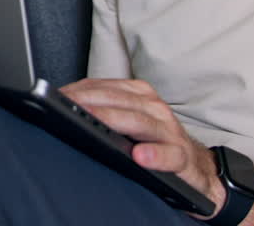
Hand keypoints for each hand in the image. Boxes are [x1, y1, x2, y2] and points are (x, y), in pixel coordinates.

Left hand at [60, 78, 225, 213]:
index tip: (57, 96)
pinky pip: (169, 154)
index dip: (80, 92)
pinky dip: (155, 155)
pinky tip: (141, 157)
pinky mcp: (182, 156)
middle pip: (118, 102)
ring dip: (116, 122)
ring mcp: (169, 130)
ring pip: (140, 122)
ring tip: (95, 123)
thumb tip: (62, 107)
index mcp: (139, 94)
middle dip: (90, 104)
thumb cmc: (153, 141)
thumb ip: (103, 111)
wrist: (195, 166)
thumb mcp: (128, 121)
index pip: (104, 88)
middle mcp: (155, 107)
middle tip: (67, 108)